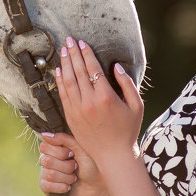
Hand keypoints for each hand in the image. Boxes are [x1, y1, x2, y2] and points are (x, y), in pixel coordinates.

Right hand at [38, 132, 111, 195]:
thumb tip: (45, 134)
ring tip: (74, 178)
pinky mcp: (46, 188)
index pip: (44, 146)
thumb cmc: (91, 166)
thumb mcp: (80, 149)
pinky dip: (61, 187)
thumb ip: (64, 139)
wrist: (97, 188)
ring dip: (66, 177)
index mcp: (55, 149)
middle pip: (46, 160)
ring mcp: (46, 174)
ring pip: (49, 174)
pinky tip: (68, 187)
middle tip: (75, 167)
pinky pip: (46, 186)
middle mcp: (48, 160)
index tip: (72, 154)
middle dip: (66, 166)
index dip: (59, 152)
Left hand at [54, 36, 144, 167]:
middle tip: (68, 40)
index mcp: (106, 97)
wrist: (113, 155)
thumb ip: (127, 84)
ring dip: (65, 64)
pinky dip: (60, 81)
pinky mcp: (71, 117)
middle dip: (73, 54)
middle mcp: (90, 102)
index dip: (87, 54)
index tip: (82, 43)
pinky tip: (59, 70)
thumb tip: (115, 67)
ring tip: (63, 51)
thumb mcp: (136, 105)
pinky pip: (63, 95)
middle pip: (78, 72)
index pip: (93, 69)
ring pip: (68, 81)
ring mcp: (78, 110)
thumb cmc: (128, 130)